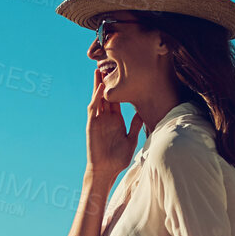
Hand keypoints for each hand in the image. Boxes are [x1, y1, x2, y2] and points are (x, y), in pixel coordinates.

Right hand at [87, 66, 140, 183]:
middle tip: (108, 65)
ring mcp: (98, 121)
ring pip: (98, 99)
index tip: (123, 75)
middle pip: (106, 95)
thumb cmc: (118, 158)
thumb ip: (135, 125)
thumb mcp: (131, 138)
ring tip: (99, 71)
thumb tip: (142, 113)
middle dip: (106, 81)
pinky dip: (96, 98)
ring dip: (98, 86)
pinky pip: (94, 109)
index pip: (116, 99)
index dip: (118, 87)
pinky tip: (100, 88)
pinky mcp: (92, 125)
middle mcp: (106, 118)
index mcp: (116, 120)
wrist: (106, 170)